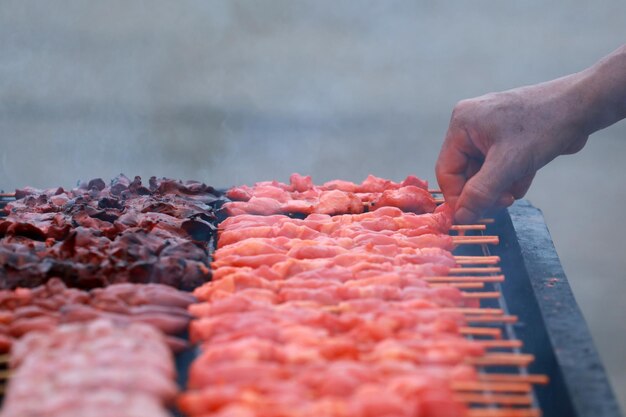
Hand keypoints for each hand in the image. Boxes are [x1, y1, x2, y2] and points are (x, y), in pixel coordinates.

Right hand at [436, 80, 590, 223]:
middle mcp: (471, 124)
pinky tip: (526, 174)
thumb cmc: (545, 127)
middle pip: (466, 173)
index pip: (447, 171)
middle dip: (486, 190)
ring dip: (501, 185)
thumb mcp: (509, 165)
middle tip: (504, 202)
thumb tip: (461, 218)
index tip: (472, 217)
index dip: (458, 197)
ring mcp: (489, 130)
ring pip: (484, 172)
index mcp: (462, 124)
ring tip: (519, 182)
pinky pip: (499, 165)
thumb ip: (481, 193)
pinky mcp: (506, 136)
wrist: (583, 106)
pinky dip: (511, 175)